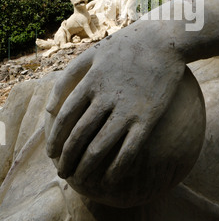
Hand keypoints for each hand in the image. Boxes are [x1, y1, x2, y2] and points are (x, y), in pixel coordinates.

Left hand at [45, 24, 185, 187]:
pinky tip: (111, 178)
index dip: (55, 139)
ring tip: (81, 179)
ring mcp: (128, 109)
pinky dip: (117, 168)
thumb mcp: (93, 53)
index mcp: (91, 81)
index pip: (65, 118)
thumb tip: (50, 108)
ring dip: (86, 167)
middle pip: (78, 136)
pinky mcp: (148, 116)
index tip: (52, 153)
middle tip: (63, 172)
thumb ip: (68, 76)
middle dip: (67, 159)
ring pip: (100, 147)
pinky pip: (130, 150)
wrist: (166, 40)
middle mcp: (106, 97)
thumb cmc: (128, 45)